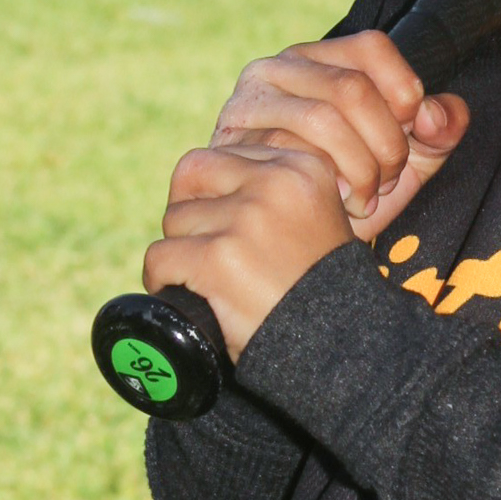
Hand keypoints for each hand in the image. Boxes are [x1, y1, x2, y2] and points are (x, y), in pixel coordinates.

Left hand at [144, 145, 353, 361]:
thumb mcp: (317, 215)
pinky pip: (160, 258)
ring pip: (174, 220)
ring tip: (206, 279)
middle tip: (200, 244)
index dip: (215, 192)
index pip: (225, 155)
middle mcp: (275, 183)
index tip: (225, 225)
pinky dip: (162, 279)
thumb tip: (212, 183)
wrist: (340, 344)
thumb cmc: (323, 287)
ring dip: (180, 251)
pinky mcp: (218, 258)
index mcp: (301, 166)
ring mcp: (246, 219)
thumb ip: (277, 188)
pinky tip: (183, 293)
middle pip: (192, 173)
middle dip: (187, 209)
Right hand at [209, 31, 469, 235]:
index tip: (414, 135)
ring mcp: (251, 101)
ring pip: (322, 118)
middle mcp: (282, 67)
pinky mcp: (231, 142)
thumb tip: (432, 115)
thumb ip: (441, 129)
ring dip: (358, 168)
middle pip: (352, 87)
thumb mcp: (412, 159)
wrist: (297, 244)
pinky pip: (287, 153)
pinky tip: (334, 204)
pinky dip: (324, 183)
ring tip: (365, 197)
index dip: (404, 92)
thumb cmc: (354, 191)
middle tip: (388, 180)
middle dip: (386, 143)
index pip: (372, 47)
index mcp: (325, 57)